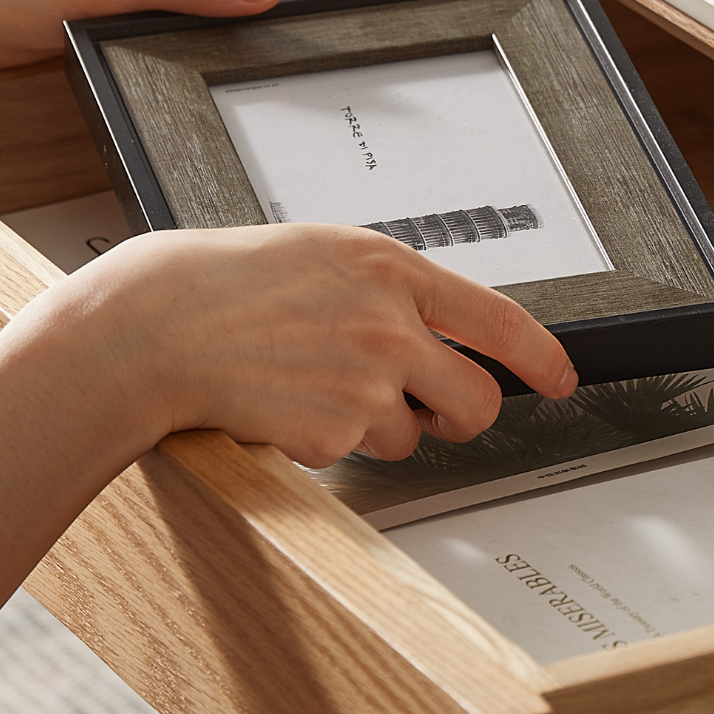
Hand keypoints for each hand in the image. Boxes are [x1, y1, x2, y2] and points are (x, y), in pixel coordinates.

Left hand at [0, 0, 319, 93]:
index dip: (311, 5)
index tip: (344, 49)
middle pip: (258, 0)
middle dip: (285, 38)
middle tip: (315, 95)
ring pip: (227, 30)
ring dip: (247, 59)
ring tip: (277, 105)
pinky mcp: (135, 30)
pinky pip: (193, 49)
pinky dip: (211, 70)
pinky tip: (220, 101)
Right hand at [0, 227, 574, 661]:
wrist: (153, 323)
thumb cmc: (227, 286)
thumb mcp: (322, 258)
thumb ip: (389, 289)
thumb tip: (444, 330)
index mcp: (389, 268)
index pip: (498, 319)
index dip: (542, 359)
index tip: (560, 381)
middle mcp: (389, 320)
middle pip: (477, 399)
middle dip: (461, 419)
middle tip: (432, 414)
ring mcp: (365, 377)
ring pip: (414, 434)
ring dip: (380, 428)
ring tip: (316, 389)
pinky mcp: (335, 428)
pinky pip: (359, 455)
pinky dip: (328, 442)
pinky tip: (285, 405)